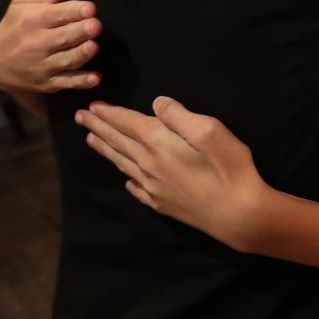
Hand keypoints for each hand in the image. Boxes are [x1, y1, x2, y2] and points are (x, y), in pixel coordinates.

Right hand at [0, 0, 102, 93]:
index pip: (56, 14)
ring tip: (94, 46)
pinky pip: (66, 82)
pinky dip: (81, 82)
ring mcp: (43, 65)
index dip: (74, 11)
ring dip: (81, 54)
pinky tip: (95, 78)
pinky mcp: (48, 83)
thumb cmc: (16, 25)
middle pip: (63, 37)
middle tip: (96, 25)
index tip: (90, 8)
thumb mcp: (22, 4)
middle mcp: (37, 44)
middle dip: (80, 31)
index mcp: (33, 20)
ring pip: (66, 60)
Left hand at [77, 97, 267, 252]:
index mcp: (159, 143)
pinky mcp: (163, 204)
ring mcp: (154, 187)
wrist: (238, 215)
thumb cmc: (229, 168)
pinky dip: (127, 178)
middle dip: (99, 128)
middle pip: (119, 142)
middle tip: (80, 118)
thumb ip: (179, 115)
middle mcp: (150, 165)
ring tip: (91, 140)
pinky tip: (125, 178)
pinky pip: (136, 188)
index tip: (92, 106)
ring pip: (123, 163)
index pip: (128, 123)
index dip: (109, 113)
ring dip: (106, 149)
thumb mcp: (210, 130)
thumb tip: (156, 103)